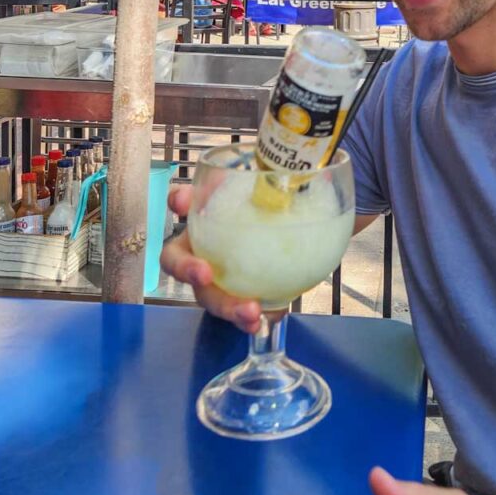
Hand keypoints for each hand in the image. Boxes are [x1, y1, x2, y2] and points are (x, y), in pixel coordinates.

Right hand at [160, 184, 281, 334]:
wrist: (290, 237)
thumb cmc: (273, 210)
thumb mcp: (275, 194)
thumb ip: (282, 183)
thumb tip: (316, 176)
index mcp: (208, 213)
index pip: (183, 201)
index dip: (179, 200)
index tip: (183, 202)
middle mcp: (203, 245)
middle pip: (178, 259)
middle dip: (186, 267)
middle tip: (203, 273)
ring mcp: (216, 275)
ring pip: (208, 294)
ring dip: (225, 305)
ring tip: (250, 313)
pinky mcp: (235, 297)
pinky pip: (238, 311)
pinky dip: (250, 318)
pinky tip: (269, 318)